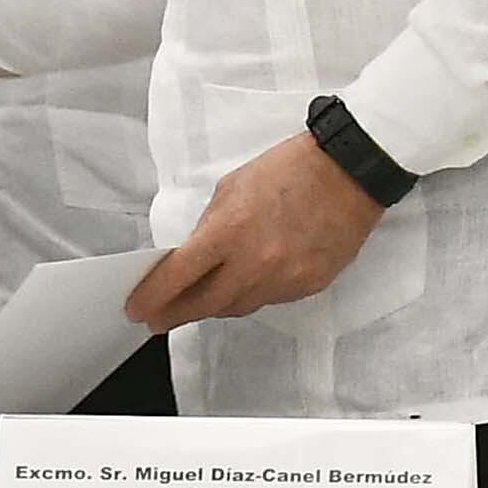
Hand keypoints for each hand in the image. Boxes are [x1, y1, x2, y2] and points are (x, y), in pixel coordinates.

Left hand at [126, 131, 386, 332]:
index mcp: (230, 232)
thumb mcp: (233, 186)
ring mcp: (284, 280)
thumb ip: (210, 225)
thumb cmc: (290, 169)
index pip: (179, 277)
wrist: (350, 171)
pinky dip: (253, 293)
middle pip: (205, 305)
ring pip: (238, 307)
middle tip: (158, 318)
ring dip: (216, 304)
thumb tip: (193, 255)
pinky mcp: (309, 287)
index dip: (153, 297)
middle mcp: (255, 264)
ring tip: (202, 298)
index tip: (137, 309)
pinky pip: (270, 300)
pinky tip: (249, 280)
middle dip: (176, 314)